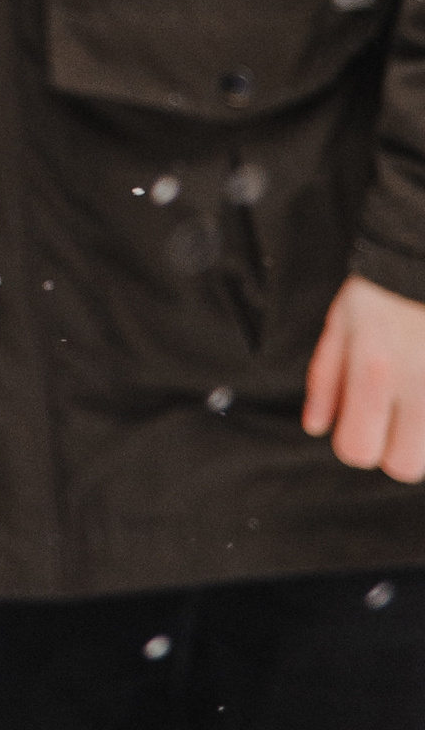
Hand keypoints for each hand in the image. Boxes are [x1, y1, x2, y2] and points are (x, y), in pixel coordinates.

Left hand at [302, 274, 424, 482]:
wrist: (422, 263)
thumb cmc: (381, 294)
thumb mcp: (340, 326)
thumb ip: (325, 380)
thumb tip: (316, 427)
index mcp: (374, 369)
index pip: (358, 449)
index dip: (354, 443)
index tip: (360, 423)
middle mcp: (418, 385)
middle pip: (406, 466)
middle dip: (395, 450)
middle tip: (393, 420)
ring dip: (423, 439)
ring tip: (414, 405)